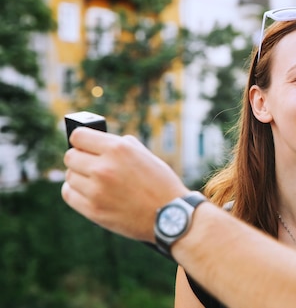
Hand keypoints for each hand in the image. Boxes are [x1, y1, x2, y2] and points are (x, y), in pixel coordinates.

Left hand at [62, 127, 188, 241]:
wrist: (170, 215)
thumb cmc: (160, 183)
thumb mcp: (145, 155)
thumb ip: (120, 146)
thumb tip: (98, 142)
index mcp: (118, 149)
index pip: (78, 136)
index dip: (81, 139)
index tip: (84, 144)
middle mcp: (104, 167)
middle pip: (70, 156)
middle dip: (80, 158)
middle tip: (90, 163)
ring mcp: (96, 190)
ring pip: (69, 175)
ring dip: (79, 176)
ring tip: (95, 180)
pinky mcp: (93, 210)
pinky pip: (69, 194)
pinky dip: (76, 192)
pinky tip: (88, 191)